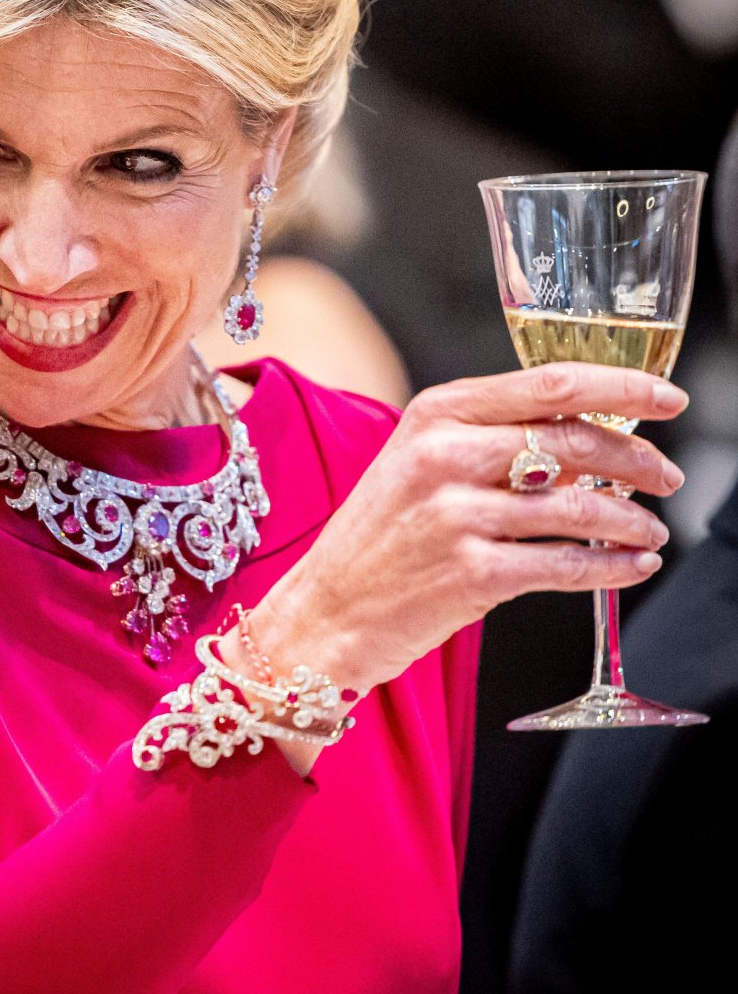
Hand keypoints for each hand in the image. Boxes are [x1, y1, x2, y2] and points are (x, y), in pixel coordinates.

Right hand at [243, 365, 686, 769]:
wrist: (325, 611)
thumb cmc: (379, 537)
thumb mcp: (419, 463)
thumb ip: (494, 442)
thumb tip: (589, 443)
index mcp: (436, 413)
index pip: (550, 383)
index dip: (622, 388)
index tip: (667, 398)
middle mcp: (444, 455)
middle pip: (574, 441)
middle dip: (638, 459)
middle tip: (666, 475)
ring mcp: (456, 515)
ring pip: (579, 508)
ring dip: (632, 521)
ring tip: (651, 531)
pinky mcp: (471, 575)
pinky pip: (565, 566)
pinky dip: (613, 568)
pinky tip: (632, 567)